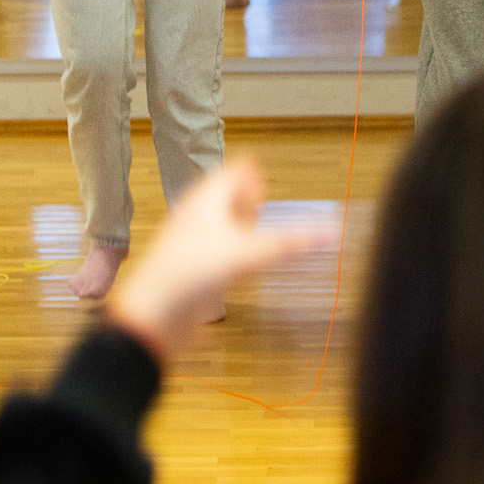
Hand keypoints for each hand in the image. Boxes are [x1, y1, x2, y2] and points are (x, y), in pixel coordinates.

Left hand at [106, 158, 336, 357]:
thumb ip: (290, 243)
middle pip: (225, 194)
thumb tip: (331, 233)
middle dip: (248, 200)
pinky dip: (229, 252)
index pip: (235, 170)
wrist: (153, 314)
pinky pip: (213, 249)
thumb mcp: (248, 255)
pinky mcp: (189, 267)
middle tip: (262, 210)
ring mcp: (190, 241)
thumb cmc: (191, 274)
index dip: (255, 176)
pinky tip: (236, 271)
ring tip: (253, 239)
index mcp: (207, 199)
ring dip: (239, 227)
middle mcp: (197, 215)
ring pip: (219, 222)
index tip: (268, 193)